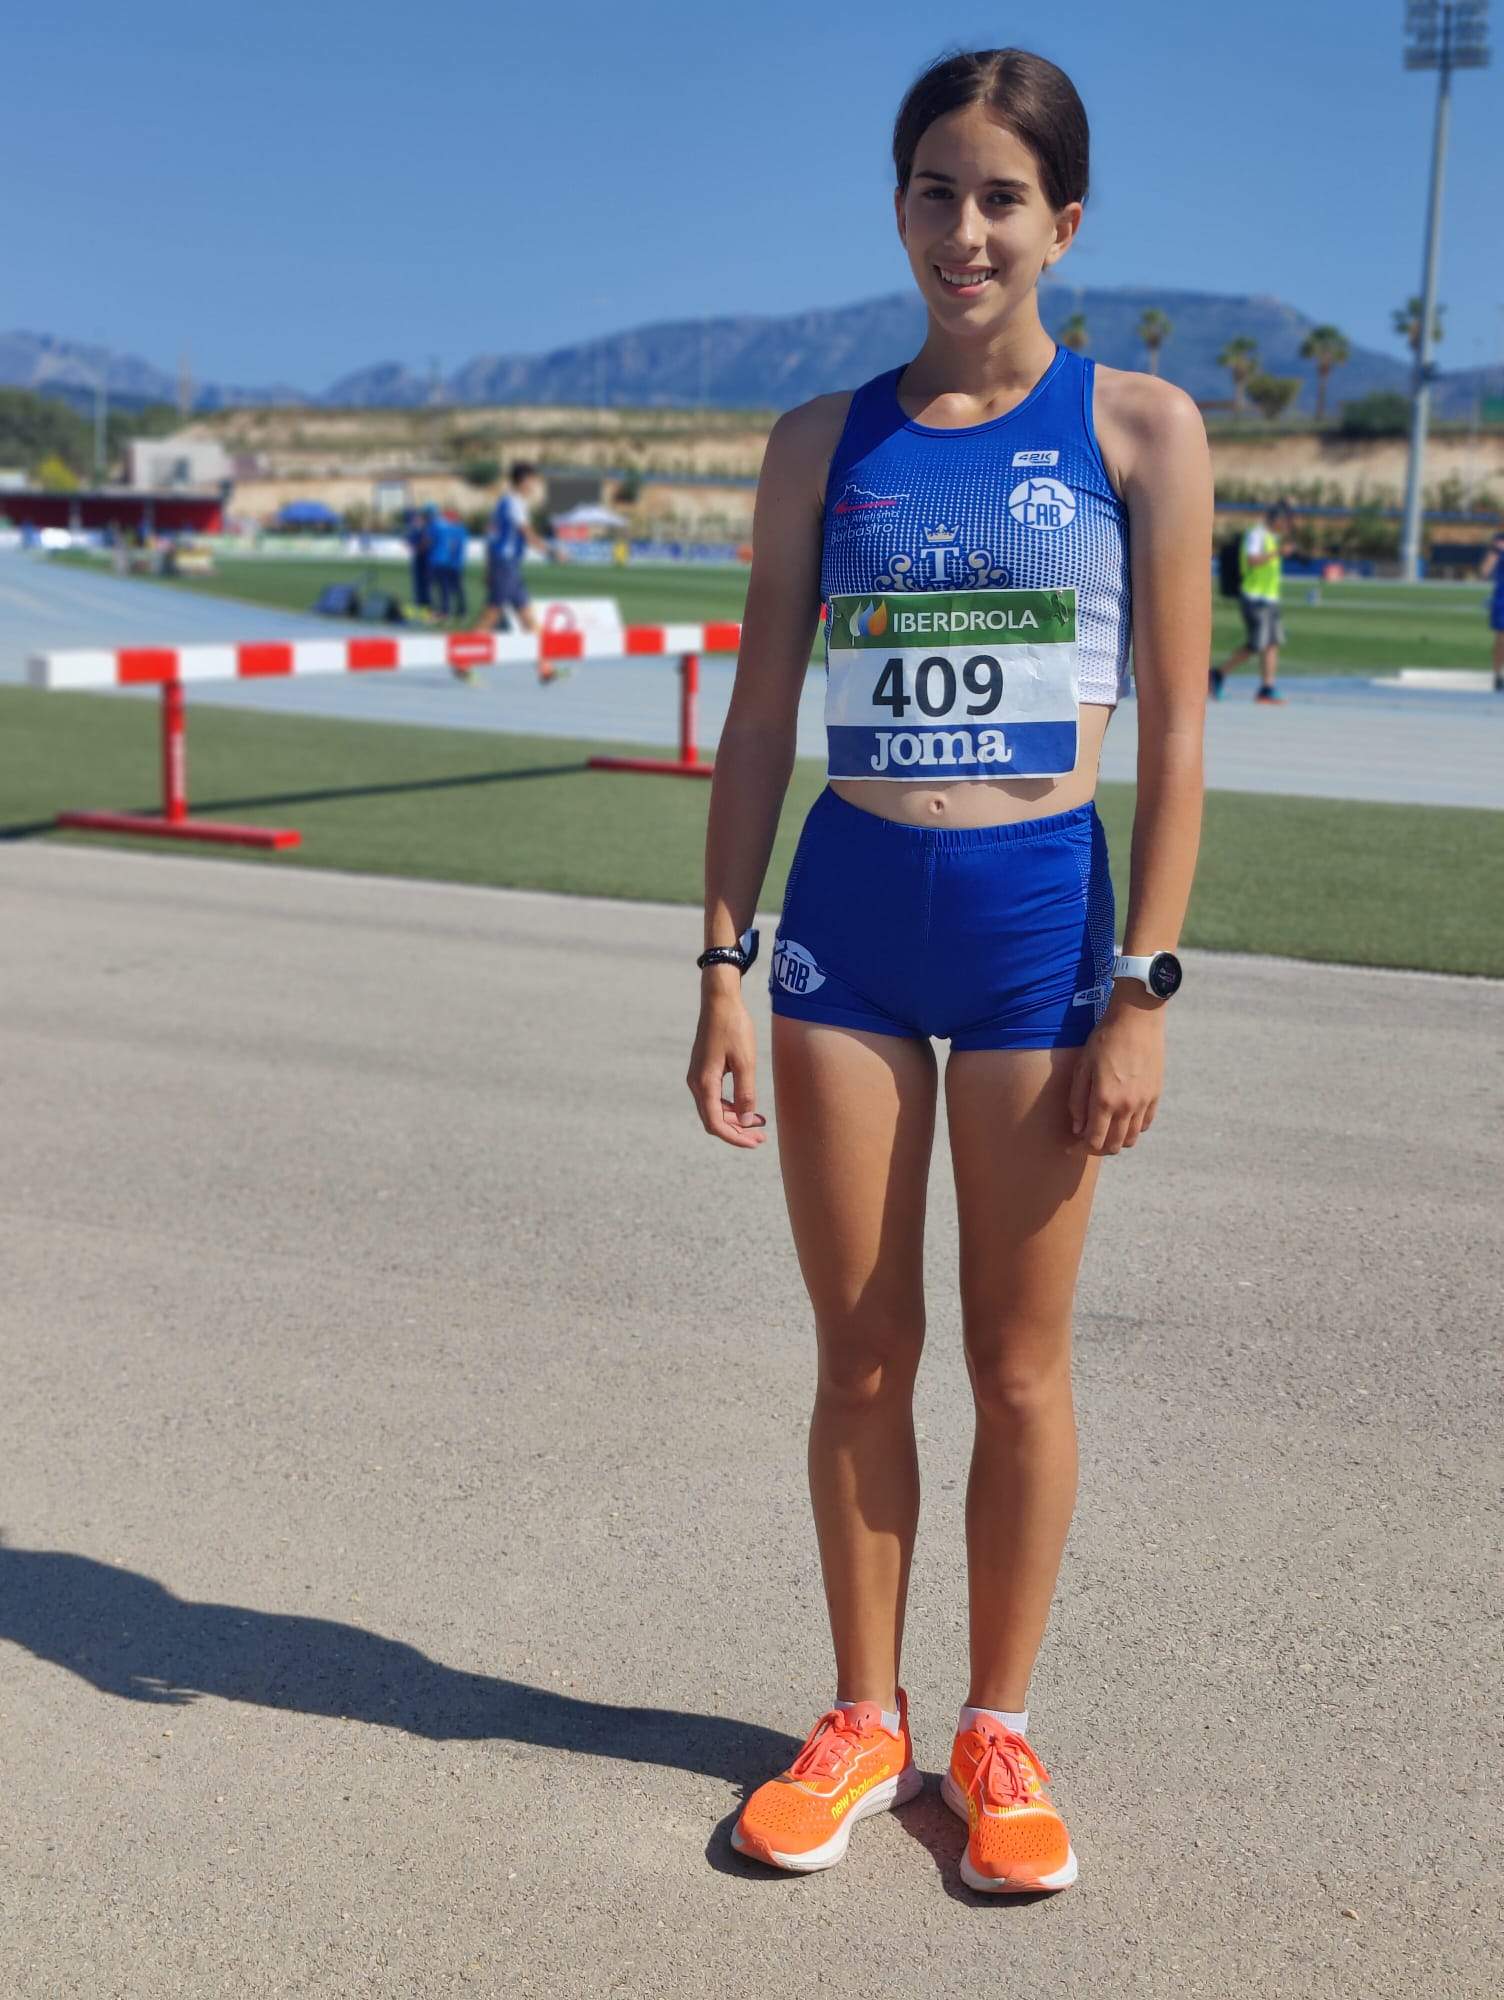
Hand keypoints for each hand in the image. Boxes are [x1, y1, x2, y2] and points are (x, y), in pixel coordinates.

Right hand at [687, 986, 767, 1148]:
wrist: (719, 1001)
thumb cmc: (734, 1028)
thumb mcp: (746, 1062)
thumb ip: (745, 1094)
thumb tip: (746, 1121)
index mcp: (705, 1083)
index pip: (716, 1124)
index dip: (735, 1138)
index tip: (756, 1143)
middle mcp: (696, 1083)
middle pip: (713, 1120)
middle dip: (737, 1132)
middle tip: (762, 1138)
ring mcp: (698, 1076)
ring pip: (714, 1110)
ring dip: (735, 1120)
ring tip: (760, 1124)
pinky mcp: (703, 1070)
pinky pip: (714, 1098)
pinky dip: (731, 1106)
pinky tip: (749, 1107)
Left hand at [1068, 993, 1164, 1155]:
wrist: (1137, 1019)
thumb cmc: (1104, 1039)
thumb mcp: (1082, 1067)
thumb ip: (1078, 1101)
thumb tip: (1077, 1128)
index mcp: (1105, 1100)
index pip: (1093, 1141)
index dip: (1080, 1148)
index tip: (1071, 1147)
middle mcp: (1127, 1106)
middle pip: (1114, 1145)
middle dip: (1098, 1148)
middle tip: (1086, 1141)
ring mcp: (1144, 1102)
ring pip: (1132, 1138)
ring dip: (1116, 1140)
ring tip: (1104, 1131)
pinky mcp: (1155, 1094)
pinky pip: (1145, 1123)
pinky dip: (1132, 1128)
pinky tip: (1121, 1119)